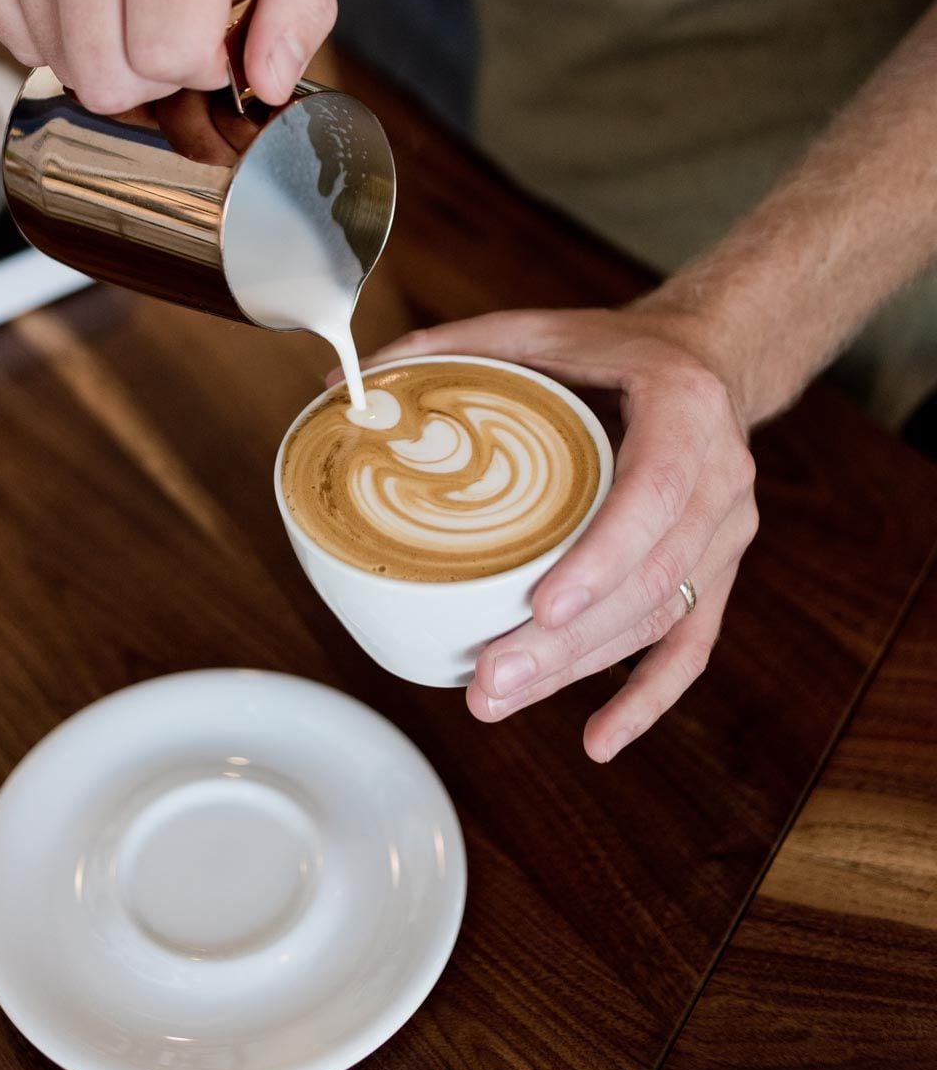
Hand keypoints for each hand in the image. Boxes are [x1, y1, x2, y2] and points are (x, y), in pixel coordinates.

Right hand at [0, 0, 335, 112]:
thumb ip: (303, 4)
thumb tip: (269, 85)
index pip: (170, 51)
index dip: (203, 60)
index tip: (212, 20)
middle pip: (108, 76)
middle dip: (152, 71)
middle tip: (170, 18)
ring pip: (61, 66)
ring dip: (105, 54)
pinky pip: (15, 42)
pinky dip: (58, 34)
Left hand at [366, 306, 757, 760]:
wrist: (706, 361)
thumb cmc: (612, 350)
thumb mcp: (537, 330)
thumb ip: (448, 348)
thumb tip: (343, 385)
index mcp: (684, 409)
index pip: (654, 495)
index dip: (602, 555)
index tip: (541, 603)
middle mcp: (720, 477)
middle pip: (652, 576)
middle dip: (568, 638)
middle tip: (489, 677)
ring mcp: (726, 533)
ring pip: (661, 617)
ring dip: (582, 669)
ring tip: (500, 698)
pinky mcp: (719, 571)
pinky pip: (691, 645)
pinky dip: (648, 698)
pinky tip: (599, 739)